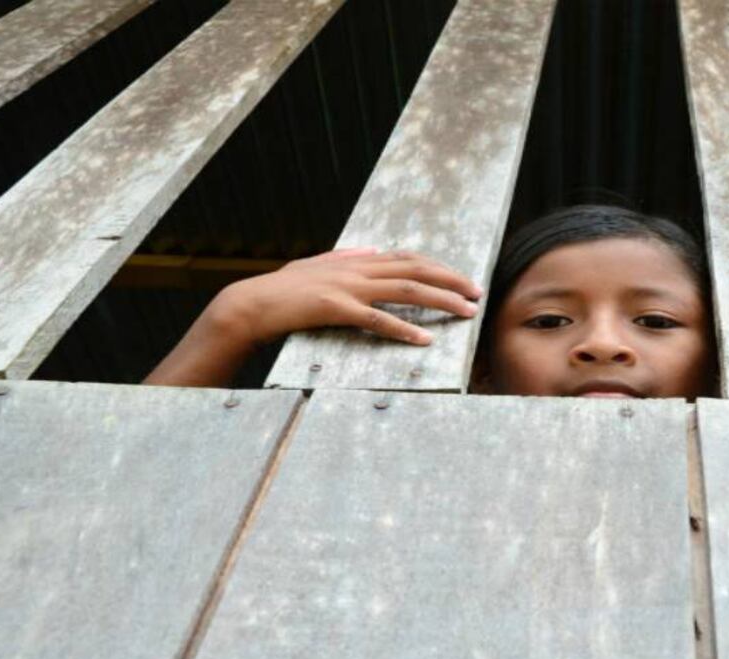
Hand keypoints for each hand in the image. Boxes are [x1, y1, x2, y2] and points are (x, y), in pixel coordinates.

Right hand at [210, 247, 482, 346]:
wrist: (250, 304)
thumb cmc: (282, 290)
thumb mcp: (316, 265)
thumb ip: (345, 256)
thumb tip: (372, 248)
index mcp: (355, 261)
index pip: (407, 258)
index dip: (438, 266)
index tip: (461, 277)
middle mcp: (357, 269)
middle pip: (416, 270)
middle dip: (452, 281)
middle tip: (478, 293)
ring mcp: (347, 287)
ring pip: (406, 290)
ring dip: (441, 301)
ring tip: (466, 313)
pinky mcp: (336, 308)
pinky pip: (377, 320)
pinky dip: (403, 329)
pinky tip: (424, 339)